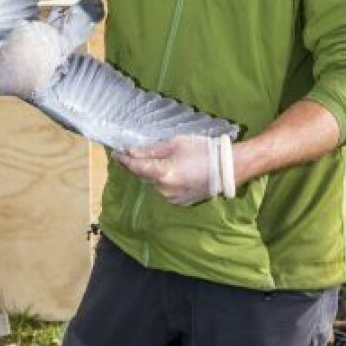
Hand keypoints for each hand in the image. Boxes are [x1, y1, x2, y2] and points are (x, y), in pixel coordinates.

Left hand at [116, 135, 234, 206]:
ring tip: (166, 162)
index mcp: (162, 173)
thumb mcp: (176, 143)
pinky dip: (166, 181)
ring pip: (155, 184)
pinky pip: (166, 190)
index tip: (117, 154)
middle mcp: (164, 189)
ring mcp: (172, 198)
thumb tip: (132, 152)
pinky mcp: (181, 202)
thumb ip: (152, 149)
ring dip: (155, 174)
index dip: (125, 160)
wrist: (227, 168)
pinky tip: (176, 172)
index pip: (135, 167)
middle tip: (139, 154)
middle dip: (141, 166)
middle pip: (144, 176)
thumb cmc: (202, 150)